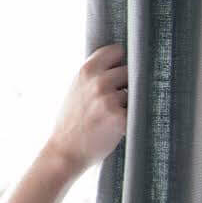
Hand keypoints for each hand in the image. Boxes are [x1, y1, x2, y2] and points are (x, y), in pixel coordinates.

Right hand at [45, 43, 127, 173]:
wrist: (65, 151)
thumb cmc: (71, 121)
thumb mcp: (75, 89)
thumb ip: (94, 74)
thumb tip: (121, 61)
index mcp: (86, 71)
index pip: (117, 51)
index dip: (120, 61)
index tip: (119, 72)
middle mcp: (98, 82)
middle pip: (130, 70)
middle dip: (126, 83)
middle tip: (114, 100)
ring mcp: (109, 99)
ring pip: (134, 92)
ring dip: (129, 102)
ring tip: (112, 116)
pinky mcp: (120, 118)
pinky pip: (136, 110)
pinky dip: (130, 117)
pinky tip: (117, 126)